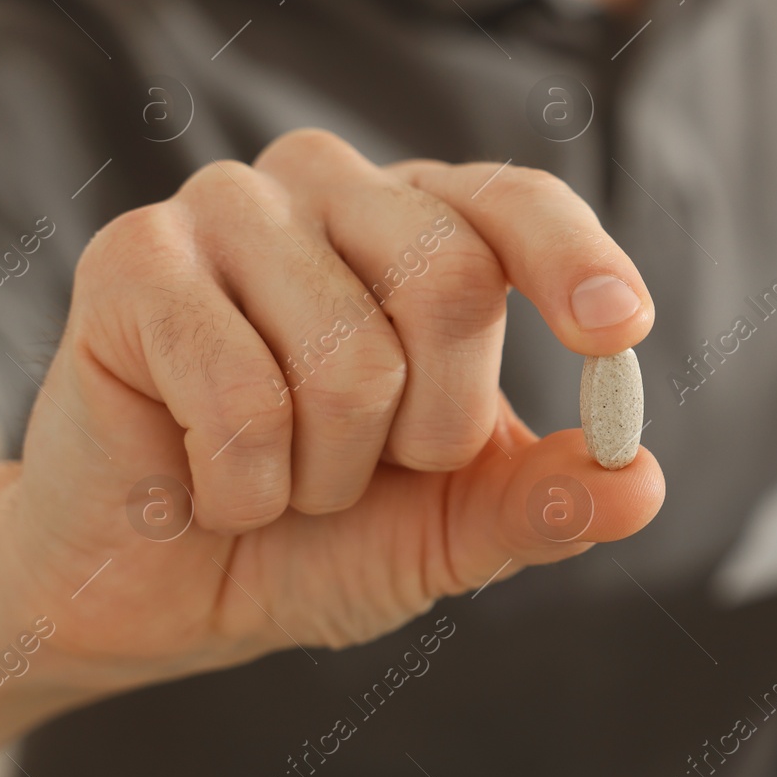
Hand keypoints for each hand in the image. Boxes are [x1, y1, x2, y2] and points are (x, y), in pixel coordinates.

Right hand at [0, 130, 662, 751]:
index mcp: (427, 224)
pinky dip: (244, 488)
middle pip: (452, 283)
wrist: (160, 588)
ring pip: (350, 358)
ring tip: (279, 477)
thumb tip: (642, 484)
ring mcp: (229, 208)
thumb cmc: (316, 531)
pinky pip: (242, 397)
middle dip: (429, 429)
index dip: (577, 262)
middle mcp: (336, 188)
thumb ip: (543, 501)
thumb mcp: (452, 530)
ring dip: (326, 474)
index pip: (519, 207)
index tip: (621, 332)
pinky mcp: (133, 258)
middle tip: (367, 470)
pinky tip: (207, 485)